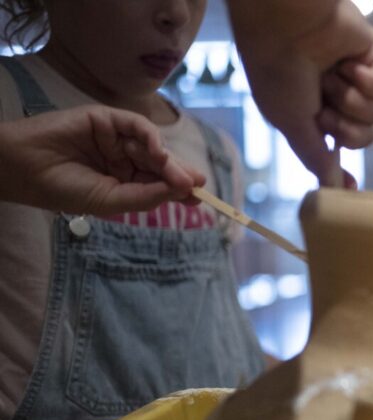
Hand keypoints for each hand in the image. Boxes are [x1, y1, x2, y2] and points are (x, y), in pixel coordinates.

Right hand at [0, 105, 203, 213]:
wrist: (24, 168)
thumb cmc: (63, 188)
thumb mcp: (111, 200)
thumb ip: (146, 196)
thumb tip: (183, 189)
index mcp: (120, 179)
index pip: (156, 182)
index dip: (178, 187)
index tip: (199, 196)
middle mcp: (120, 157)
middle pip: (158, 163)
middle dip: (178, 173)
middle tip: (197, 184)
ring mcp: (113, 136)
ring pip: (150, 146)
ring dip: (166, 160)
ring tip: (178, 175)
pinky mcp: (105, 118)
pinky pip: (136, 125)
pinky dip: (151, 137)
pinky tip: (157, 153)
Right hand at [231, 0, 372, 186]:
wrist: (286, 24)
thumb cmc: (278, 71)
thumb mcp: (291, 123)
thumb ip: (315, 157)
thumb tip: (332, 188)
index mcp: (311, 113)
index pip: (338, 147)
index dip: (344, 166)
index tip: (352, 187)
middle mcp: (336, 97)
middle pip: (363, 137)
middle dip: (343, 126)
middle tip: (322, 106)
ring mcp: (357, 77)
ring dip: (350, 98)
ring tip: (330, 76)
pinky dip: (367, 78)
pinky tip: (348, 63)